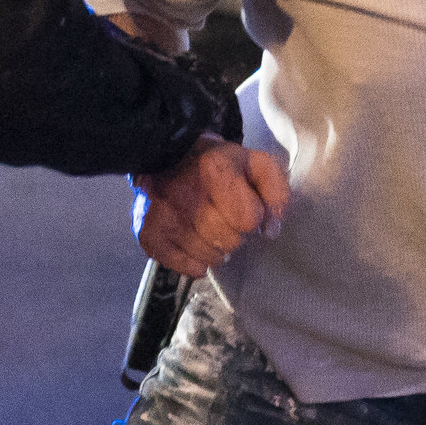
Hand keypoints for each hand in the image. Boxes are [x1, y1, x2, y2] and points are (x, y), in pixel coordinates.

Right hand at [133, 135, 287, 275]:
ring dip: (216, 250)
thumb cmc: (220, 165)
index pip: (247, 218)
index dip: (252, 216)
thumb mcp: (256, 164)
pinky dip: (194, 263)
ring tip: (211, 231)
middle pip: (229, 241)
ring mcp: (163, 216)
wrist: (171, 159)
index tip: (245, 206)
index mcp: (214, 170)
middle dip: (235, 234)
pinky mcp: (149, 234)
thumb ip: (276, 192)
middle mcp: (184, 193)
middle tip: (226, 219)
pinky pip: (182, 266)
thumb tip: (271, 230)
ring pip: (208, 257)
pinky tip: (196, 247)